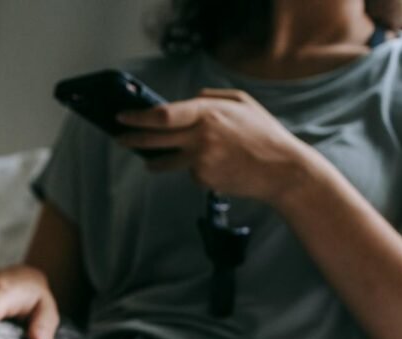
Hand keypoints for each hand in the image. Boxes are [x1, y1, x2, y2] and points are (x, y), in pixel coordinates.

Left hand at [116, 88, 315, 205]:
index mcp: (208, 113)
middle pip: (154, 139)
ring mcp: (200, 160)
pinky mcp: (203, 179)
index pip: (163, 115)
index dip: (138, 117)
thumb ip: (213, 97)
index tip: (122, 118)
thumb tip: (191, 96)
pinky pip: (189, 172)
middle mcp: (200, 136)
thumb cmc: (263, 133)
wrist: (281, 169)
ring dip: (154, 161)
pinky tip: (213, 167)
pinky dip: (195, 169)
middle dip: (132, 139)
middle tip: (120, 139)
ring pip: (165, 161)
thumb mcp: (243, 103)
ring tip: (151, 161)